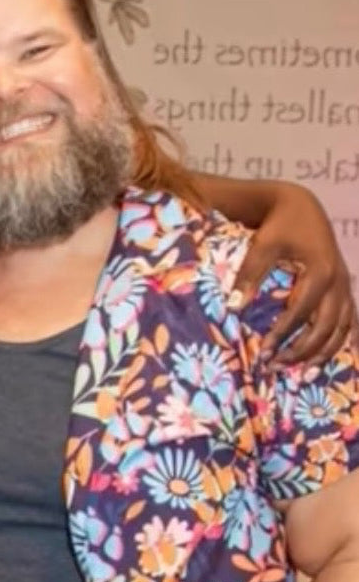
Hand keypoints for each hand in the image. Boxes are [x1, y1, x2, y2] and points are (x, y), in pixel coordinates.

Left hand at [231, 184, 355, 365]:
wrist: (301, 207)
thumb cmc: (279, 226)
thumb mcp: (262, 246)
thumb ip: (250, 275)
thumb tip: (234, 308)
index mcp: (321, 271)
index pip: (302, 312)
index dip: (283, 335)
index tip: (262, 353)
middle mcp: (338, 282)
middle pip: (326, 327)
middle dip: (302, 351)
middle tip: (277, 367)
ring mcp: (345, 287)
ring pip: (342, 328)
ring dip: (324, 353)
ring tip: (303, 374)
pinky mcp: (344, 289)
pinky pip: (349, 321)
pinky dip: (342, 342)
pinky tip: (329, 360)